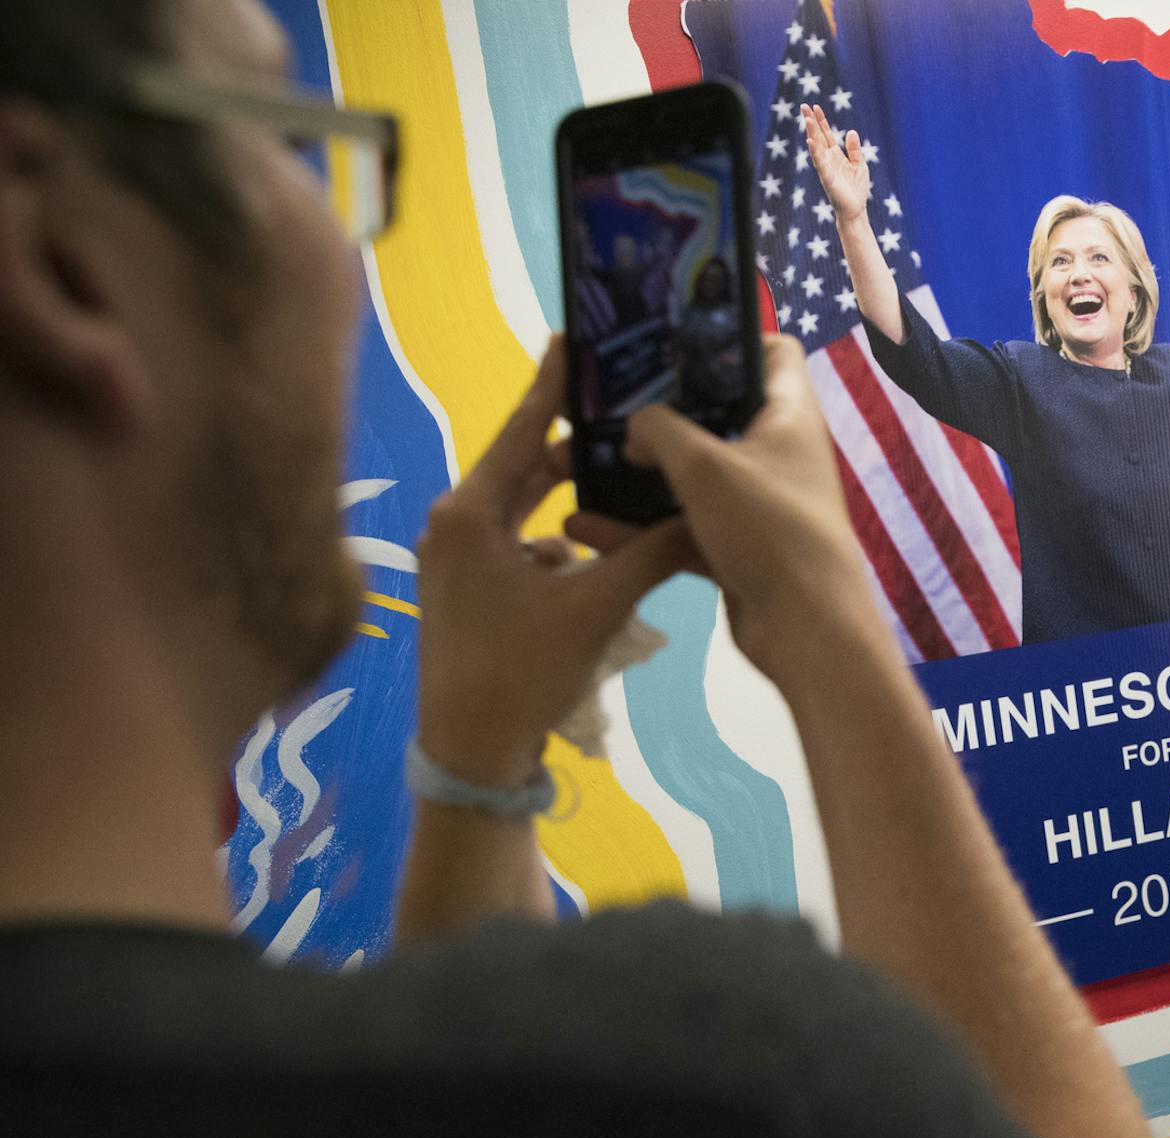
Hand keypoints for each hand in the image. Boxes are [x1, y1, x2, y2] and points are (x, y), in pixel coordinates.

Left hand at [416, 337, 696, 785]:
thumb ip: (652, 551)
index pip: (521, 430)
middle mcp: (454, 525)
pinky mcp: (466, 592)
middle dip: (574, 447)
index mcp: (471, 514)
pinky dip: (560, 543)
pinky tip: (603, 553)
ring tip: (625, 480)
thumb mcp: (598, 606)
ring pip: (525, 511)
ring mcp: (456, 562)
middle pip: (524, 467)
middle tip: (622, 412)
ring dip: (572, 501)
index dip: (551, 385)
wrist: (468, 754)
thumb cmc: (522, 670)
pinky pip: (521, 547)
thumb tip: (703, 514)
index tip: (572, 338)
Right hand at [594, 334, 884, 684]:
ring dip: (637, 473)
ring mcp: (756, 502)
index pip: (773, 351)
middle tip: (601, 403)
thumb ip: (659, 429)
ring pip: (690, 475)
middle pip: (716, 413)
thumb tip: (633, 427)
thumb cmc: (767, 529)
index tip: (671, 340)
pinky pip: (680, 526)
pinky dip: (639, 528)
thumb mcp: (705, 465)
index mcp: (788, 413)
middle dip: (657, 410)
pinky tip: (584, 529)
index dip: (729, 338)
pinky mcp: (737, 546)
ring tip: (576, 463)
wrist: (806, 632)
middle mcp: (776, 451)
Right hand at [801, 103, 870, 221]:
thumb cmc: (856, 189)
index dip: (821, 120)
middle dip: (811, 122)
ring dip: (811, 133)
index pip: (826, 134)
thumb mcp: (859, 165)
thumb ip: (854, 149)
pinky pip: (820, 163)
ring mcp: (826, 168)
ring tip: (807, 119)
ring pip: (817, 147)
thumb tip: (851, 131)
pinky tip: (811, 142)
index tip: (815, 107)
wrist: (855, 210)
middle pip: (817, 136)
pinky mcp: (828, 178)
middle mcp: (828, 159)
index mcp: (835, 155)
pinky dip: (815, 152)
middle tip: (804, 106)